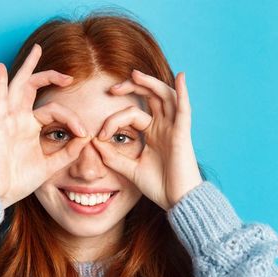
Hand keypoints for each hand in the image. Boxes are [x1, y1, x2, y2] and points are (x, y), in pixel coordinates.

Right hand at [0, 44, 91, 208]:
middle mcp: (19, 119)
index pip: (54, 110)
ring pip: (19, 86)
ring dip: (28, 68)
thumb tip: (87, 138)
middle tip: (68, 76)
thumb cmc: (19, 181)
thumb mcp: (50, 165)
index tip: (84, 132)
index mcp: (30, 128)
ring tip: (37, 50)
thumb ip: (68, 153)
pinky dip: (1, 83)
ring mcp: (7, 119)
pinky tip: (2, 68)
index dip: (72, 118)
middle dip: (50, 76)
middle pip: (33, 88)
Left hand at [90, 69, 202, 210]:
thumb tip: (93, 143)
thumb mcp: (130, 169)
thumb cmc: (159, 187)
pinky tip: (181, 77)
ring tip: (135, 74)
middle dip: (133, 87)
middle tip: (113, 88)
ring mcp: (175, 129)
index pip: (133, 114)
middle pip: (152, 96)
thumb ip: (113, 156)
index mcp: (154, 134)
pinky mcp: (183, 134)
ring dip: (151, 83)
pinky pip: (184, 109)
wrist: (179, 202)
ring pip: (165, 96)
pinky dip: (183, 92)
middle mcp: (165, 127)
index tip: (99, 135)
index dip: (114, 120)